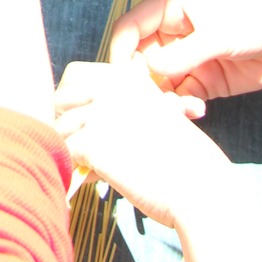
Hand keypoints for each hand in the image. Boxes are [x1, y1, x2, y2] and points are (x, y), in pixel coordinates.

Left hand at [53, 60, 219, 229]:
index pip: (76, 74)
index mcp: (127, 77)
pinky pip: (66, 153)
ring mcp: (99, 114)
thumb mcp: (159, 113)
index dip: (74, 98)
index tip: (85, 119)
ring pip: (60, 128)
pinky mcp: (92, 143)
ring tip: (98, 165)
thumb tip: (84, 118)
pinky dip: (79, 168)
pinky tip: (101, 178)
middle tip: (81, 142)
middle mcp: (110, 88)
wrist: (201, 187)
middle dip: (64, 119)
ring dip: (74, 148)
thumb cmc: (187, 159)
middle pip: (60, 96)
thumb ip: (125, 107)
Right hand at [108, 0, 261, 102]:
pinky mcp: (204, 81)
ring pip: (158, 85)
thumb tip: (149, 72)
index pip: (128, 30)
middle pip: (138, 62)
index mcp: (169, 9)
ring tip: (181, 110)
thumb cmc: (258, 18)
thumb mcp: (218, 34)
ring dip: (163, 101)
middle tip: (154, 104)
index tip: (121, 83)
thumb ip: (182, 55)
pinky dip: (183, 108)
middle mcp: (172, 34)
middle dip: (142, 85)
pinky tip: (198, 110)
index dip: (119, 54)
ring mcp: (187, 59)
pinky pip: (180, 98)